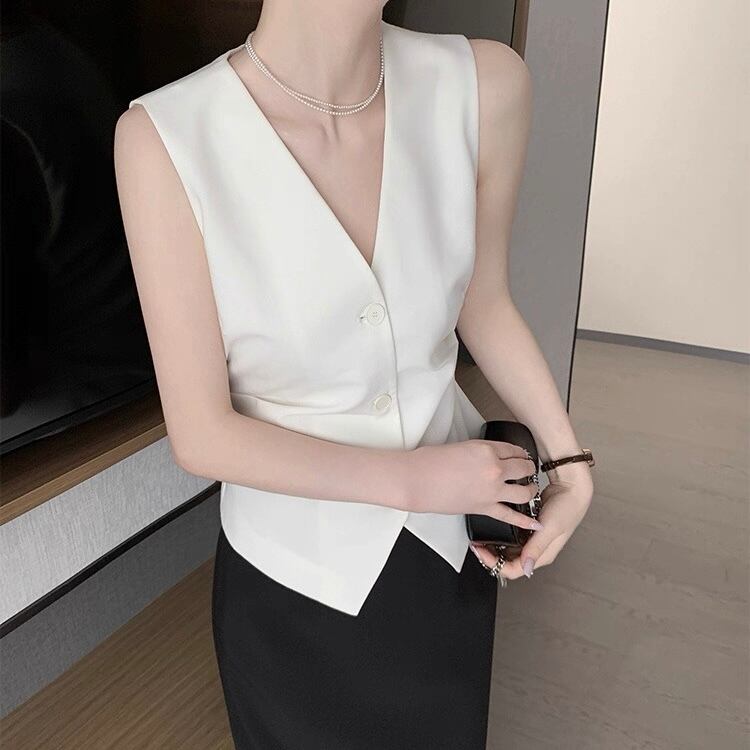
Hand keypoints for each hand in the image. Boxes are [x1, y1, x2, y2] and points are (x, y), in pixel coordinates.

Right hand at [400, 439, 541, 534]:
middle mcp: (494, 469)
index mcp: (487, 449)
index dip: (519, 452)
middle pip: (523, 468)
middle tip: (527, 470)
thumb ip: (480, 452)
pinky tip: (535, 524)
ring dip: (530, 490)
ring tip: (529, 489)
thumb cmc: (430, 461)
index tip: (520, 456)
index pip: (513, 449)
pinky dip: (524, 522)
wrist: (416, 480)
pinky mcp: (484, 508)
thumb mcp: (461, 446)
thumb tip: (489, 457)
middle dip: (527, 468)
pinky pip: (510, 516)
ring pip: (524, 492)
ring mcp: (492, 491)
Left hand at [470, 468, 593, 578]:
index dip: (494, 563)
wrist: (572, 487)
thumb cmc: (567, 508)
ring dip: (495, 545)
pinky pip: (512, 536)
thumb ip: (536, 547)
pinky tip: (495, 526)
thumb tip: (526, 567)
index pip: (513, 570)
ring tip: (482, 536)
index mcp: (542, 556)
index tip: (481, 551)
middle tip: (477, 544)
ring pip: (509, 549)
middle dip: (491, 555)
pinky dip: (502, 533)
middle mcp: (536, 550)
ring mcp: (532, 538)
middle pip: (508, 561)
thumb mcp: (550, 528)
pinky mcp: (529, 527)